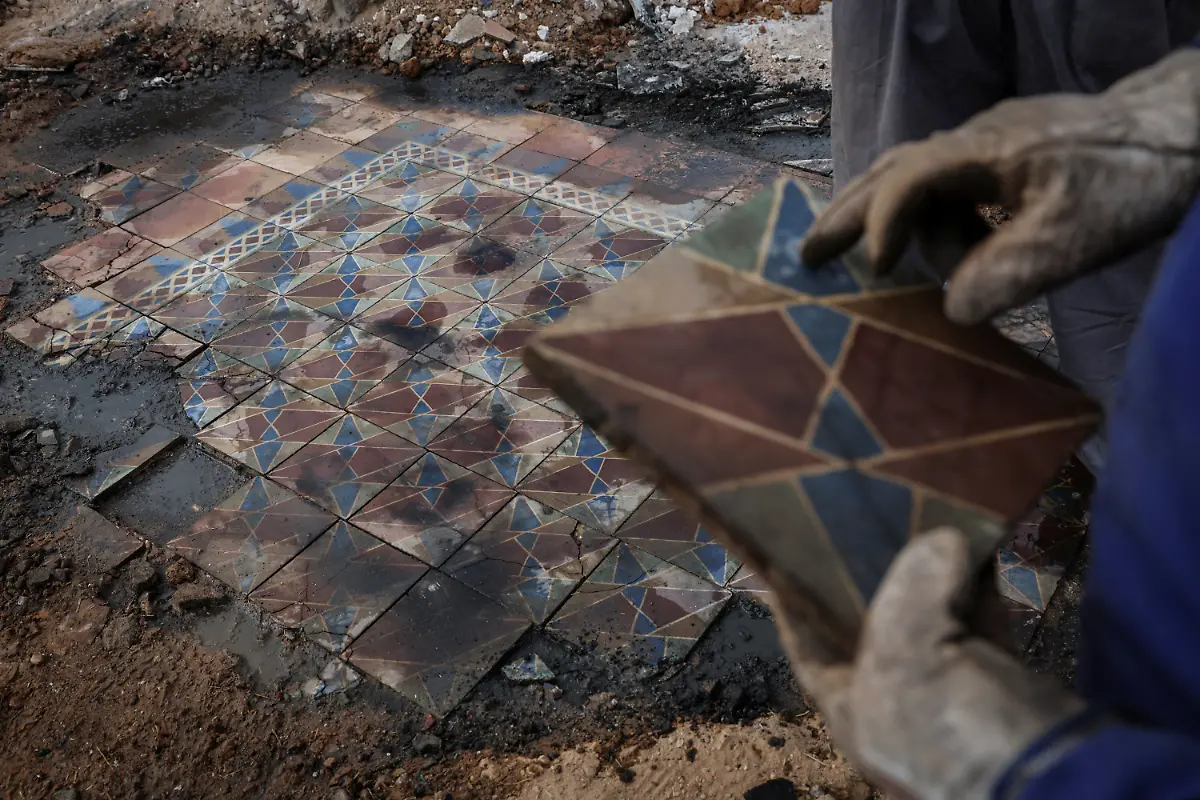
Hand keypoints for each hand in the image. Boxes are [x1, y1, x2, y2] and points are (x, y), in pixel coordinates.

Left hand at [770, 528, 1083, 799]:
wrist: (1054, 775)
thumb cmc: (956, 727)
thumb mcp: (910, 652)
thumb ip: (913, 589)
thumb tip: (943, 541)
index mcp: (853, 710)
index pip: (807, 649)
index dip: (794, 607)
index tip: (782, 562)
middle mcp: (895, 706)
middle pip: (873, 630)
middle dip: (872, 580)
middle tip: (864, 527)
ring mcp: (950, 699)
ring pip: (931, 623)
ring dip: (933, 578)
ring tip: (924, 524)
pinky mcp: (1001, 689)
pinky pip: (980, 631)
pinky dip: (978, 595)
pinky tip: (977, 555)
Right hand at [801, 49, 1199, 324]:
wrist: (1185, 131)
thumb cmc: (1131, 179)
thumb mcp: (1074, 237)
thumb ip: (1008, 274)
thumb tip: (950, 313)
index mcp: (987, 151)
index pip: (910, 177)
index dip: (881, 220)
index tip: (872, 268)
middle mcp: (978, 141)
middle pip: (892, 169)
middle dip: (847, 212)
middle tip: (806, 254)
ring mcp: (992, 145)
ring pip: (919, 179)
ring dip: (898, 223)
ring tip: (882, 268)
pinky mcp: (1009, 157)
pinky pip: (950, 187)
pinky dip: (934, 222)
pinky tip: (952, 255)